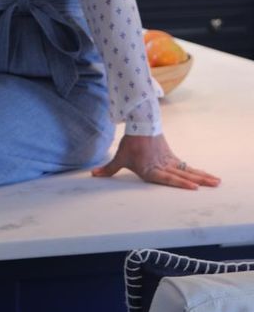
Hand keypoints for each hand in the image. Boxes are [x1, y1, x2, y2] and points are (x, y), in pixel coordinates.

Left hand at [91, 133, 220, 189]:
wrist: (141, 124)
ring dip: (202, 176)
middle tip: (213, 185)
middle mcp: (162, 166)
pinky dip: (196, 171)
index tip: (193, 187)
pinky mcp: (172, 157)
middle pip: (183, 174)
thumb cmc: (130, 143)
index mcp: (150, 169)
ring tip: (216, 181)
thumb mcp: (119, 158)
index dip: (180, 183)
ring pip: (188, 170)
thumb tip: (93, 175)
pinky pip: (186, 166)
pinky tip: (206, 177)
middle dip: (198, 181)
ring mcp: (169, 161)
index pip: (167, 178)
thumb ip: (109, 169)